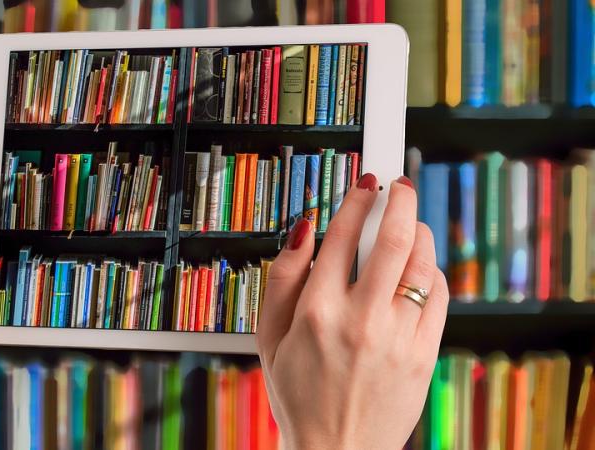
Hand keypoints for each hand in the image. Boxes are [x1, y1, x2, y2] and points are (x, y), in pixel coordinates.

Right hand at [257, 174, 448, 449]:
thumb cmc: (299, 394)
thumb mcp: (269, 337)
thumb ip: (281, 278)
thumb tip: (302, 230)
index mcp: (317, 313)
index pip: (342, 236)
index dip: (357, 200)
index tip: (365, 184)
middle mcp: (361, 321)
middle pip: (393, 240)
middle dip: (402, 200)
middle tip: (402, 185)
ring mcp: (397, 338)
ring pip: (422, 265)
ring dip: (420, 233)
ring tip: (411, 226)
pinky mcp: (423, 355)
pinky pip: (440, 297)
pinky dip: (433, 272)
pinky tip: (420, 269)